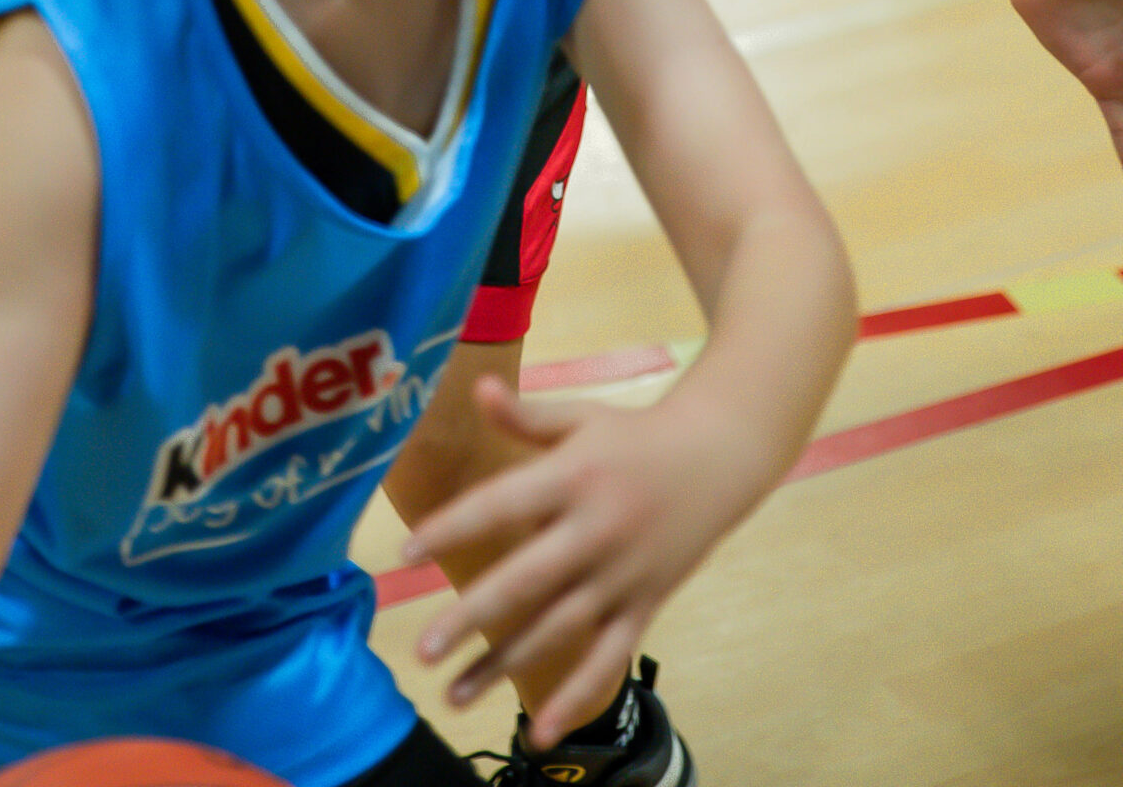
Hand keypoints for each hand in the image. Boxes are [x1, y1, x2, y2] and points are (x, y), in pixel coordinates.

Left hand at [406, 376, 754, 748]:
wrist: (717, 458)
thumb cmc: (633, 435)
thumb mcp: (580, 417)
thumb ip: (526, 416)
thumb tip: (479, 388)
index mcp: (572, 477)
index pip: (501, 504)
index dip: (452, 527)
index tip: (404, 554)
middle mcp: (595, 530)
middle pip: (525, 580)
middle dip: (471, 618)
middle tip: (422, 650)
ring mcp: (621, 575)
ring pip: (558, 629)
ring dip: (506, 667)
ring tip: (453, 696)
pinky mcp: (644, 605)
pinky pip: (607, 658)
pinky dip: (577, 696)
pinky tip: (541, 733)